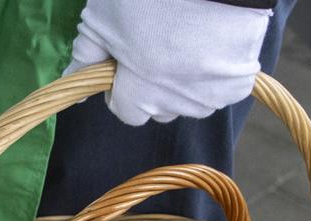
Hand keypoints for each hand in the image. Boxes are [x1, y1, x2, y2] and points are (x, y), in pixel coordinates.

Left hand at [63, 0, 271, 125]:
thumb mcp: (104, 19)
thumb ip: (86, 55)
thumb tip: (70, 83)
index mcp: (140, 95)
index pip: (125, 111)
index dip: (122, 85)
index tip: (126, 60)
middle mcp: (176, 105)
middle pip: (158, 109)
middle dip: (152, 86)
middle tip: (156, 45)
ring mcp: (211, 97)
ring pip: (190, 103)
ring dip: (184, 83)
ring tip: (184, 42)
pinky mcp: (240, 84)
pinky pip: (221, 91)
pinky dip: (215, 74)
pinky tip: (209, 45)